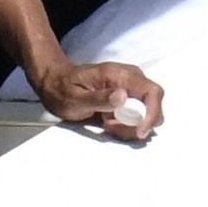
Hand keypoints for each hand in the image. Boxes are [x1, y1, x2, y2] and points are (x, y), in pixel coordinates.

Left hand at [32, 59, 163, 140]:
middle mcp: (131, 79)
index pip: (152, 92)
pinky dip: (125, 125)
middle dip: (137, 124)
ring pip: (146, 113)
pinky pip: (137, 115)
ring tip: (104, 124)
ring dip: (129, 126)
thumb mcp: (74, 97)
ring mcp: (131, 88)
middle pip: (152, 106)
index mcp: (119, 75)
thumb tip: (123, 97)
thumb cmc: (62, 89)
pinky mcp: (128, 97)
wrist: (55, 83)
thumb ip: (98, 98)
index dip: (152, 113)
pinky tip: (107, 122)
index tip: (140, 131)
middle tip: (110, 127)